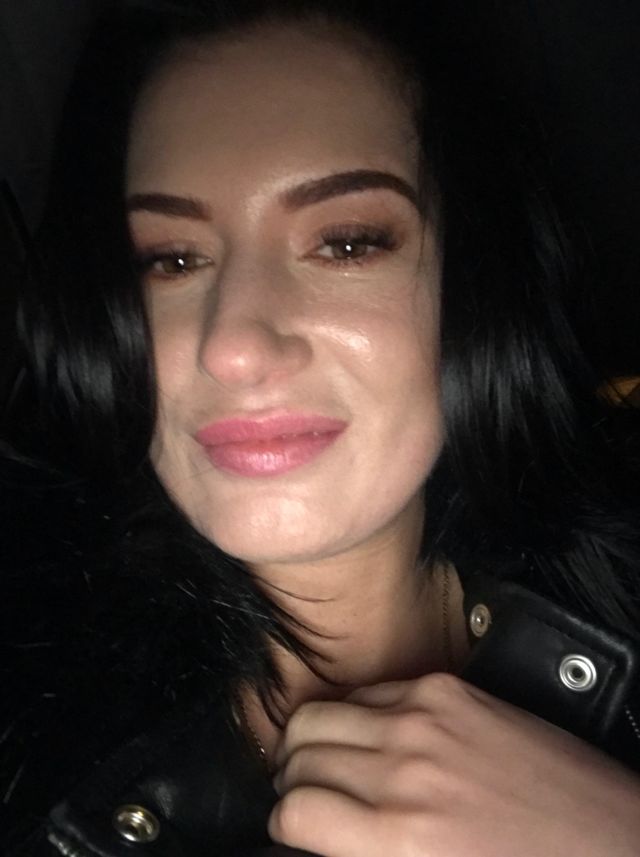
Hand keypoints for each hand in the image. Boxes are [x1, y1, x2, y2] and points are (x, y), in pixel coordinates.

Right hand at [268, 673, 639, 856]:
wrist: (609, 836)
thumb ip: (365, 854)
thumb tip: (318, 834)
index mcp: (398, 836)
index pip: (293, 810)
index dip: (283, 822)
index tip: (293, 827)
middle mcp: (404, 767)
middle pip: (298, 750)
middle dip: (291, 777)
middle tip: (303, 792)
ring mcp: (425, 716)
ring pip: (320, 711)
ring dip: (310, 739)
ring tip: (324, 760)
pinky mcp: (448, 689)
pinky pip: (369, 690)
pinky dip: (354, 714)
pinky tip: (368, 737)